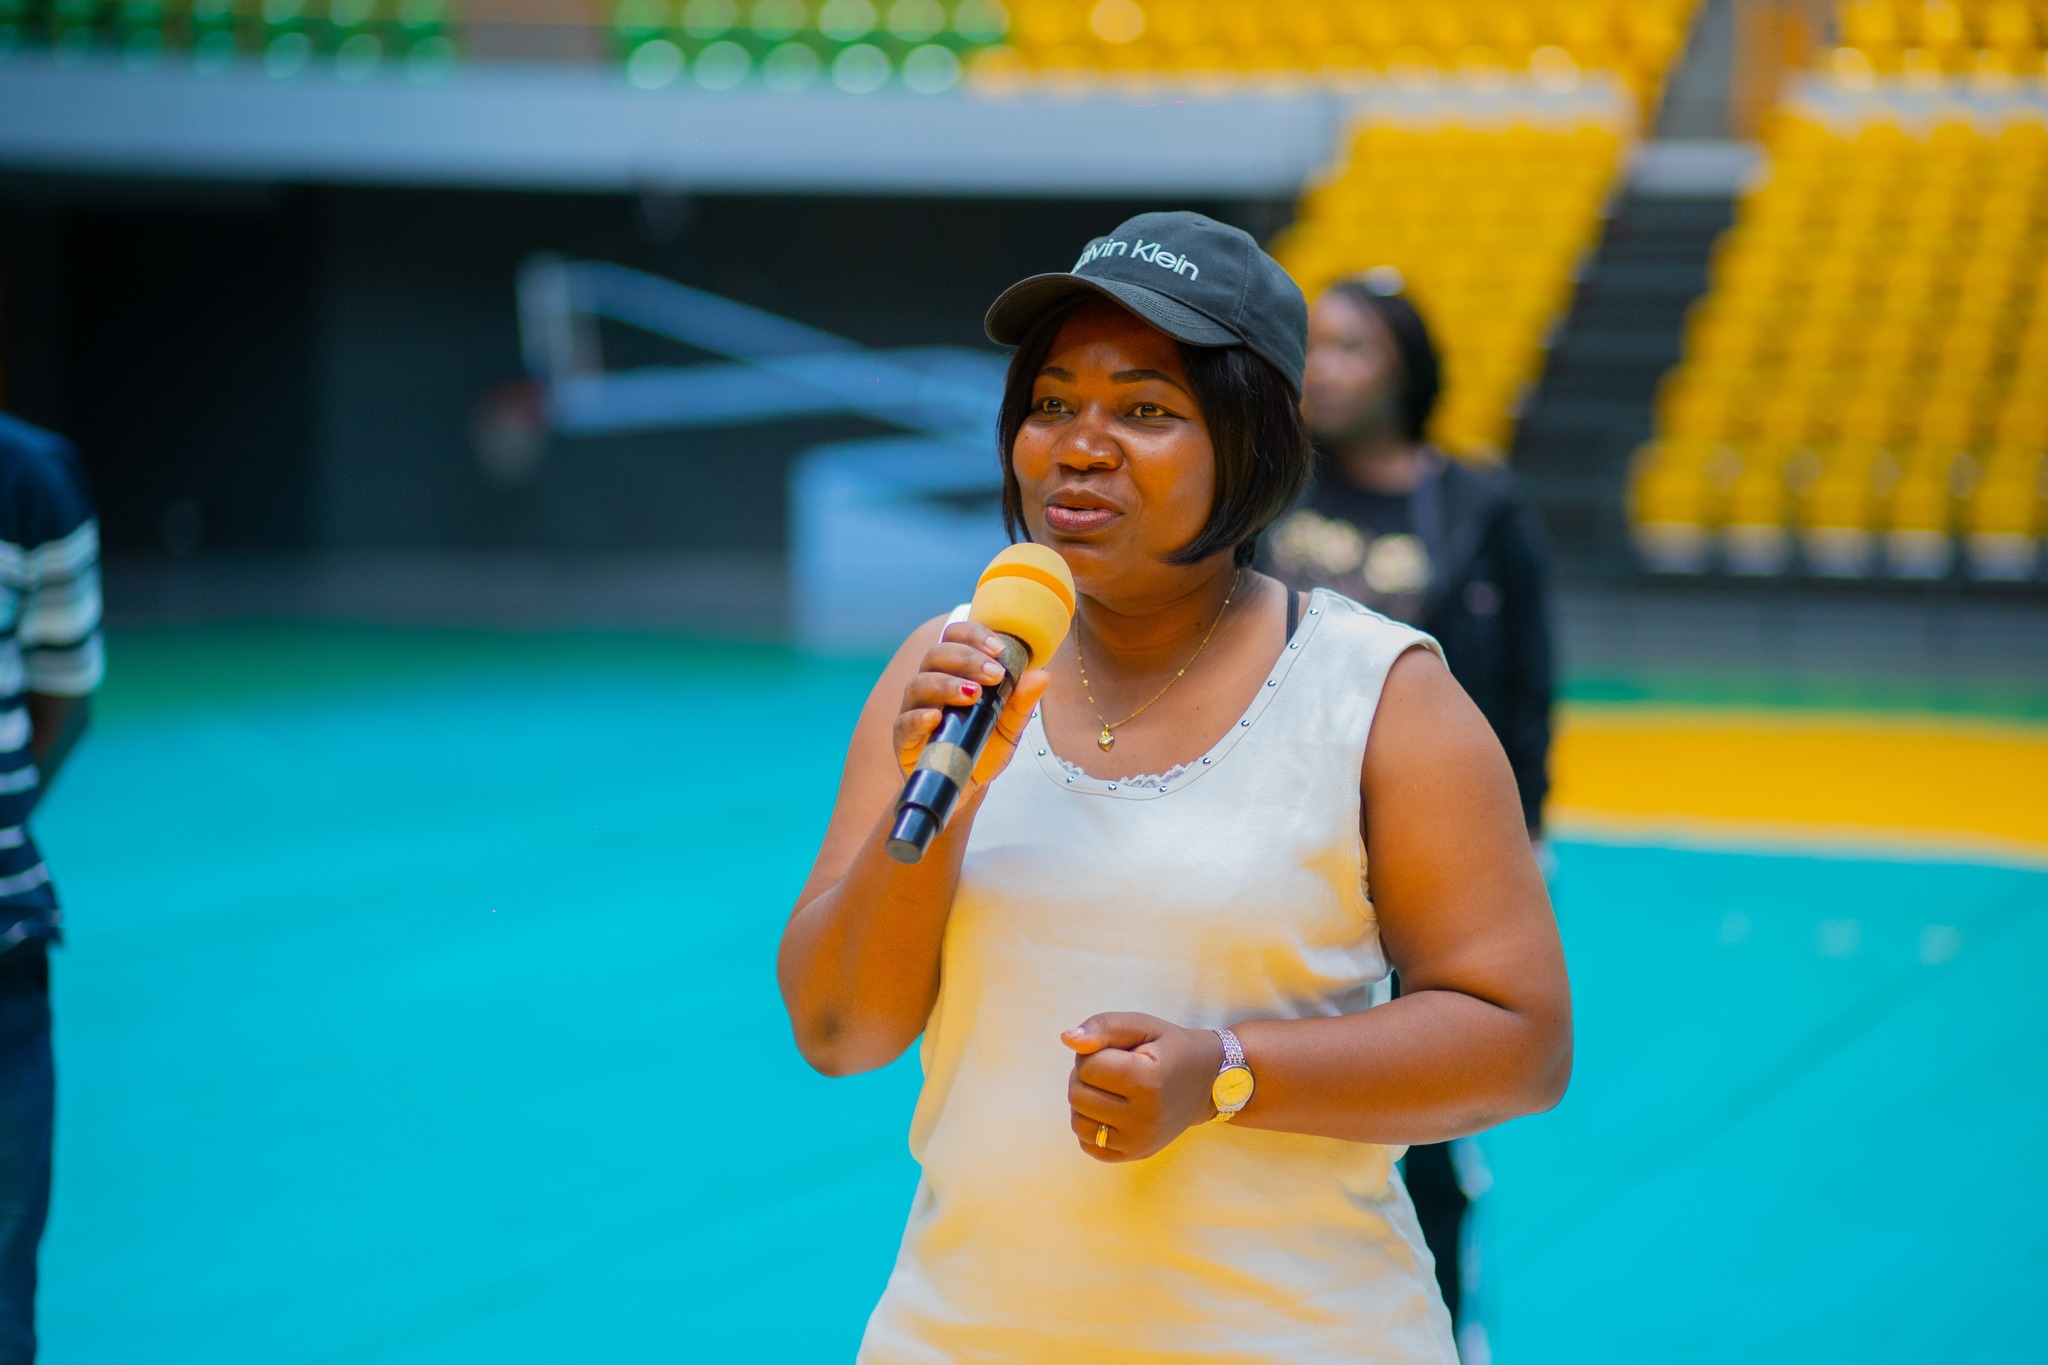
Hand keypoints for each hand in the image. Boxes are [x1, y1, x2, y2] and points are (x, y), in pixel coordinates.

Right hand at [893, 621, 1049, 786]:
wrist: (965, 788)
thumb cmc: (983, 749)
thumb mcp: (1009, 727)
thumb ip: (1022, 702)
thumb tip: (1043, 675)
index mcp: (954, 672)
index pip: (956, 638)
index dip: (974, 635)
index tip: (999, 649)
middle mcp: (931, 684)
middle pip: (936, 654)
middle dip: (967, 659)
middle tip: (994, 674)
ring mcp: (915, 710)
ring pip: (918, 684)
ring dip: (946, 684)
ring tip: (972, 694)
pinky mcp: (904, 738)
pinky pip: (904, 722)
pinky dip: (918, 717)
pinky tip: (935, 718)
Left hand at [1061, 1012, 1220, 1161]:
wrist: (1209, 1085)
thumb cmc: (1172, 1049)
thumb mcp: (1144, 1025)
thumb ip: (1105, 1027)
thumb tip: (1068, 1039)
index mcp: (1148, 1082)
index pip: (1088, 1066)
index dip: (1094, 1052)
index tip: (1117, 1051)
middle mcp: (1145, 1119)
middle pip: (1078, 1094)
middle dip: (1086, 1075)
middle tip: (1113, 1068)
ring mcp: (1140, 1142)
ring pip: (1078, 1121)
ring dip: (1086, 1100)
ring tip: (1111, 1088)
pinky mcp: (1135, 1155)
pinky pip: (1089, 1144)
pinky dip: (1092, 1125)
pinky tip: (1111, 1110)